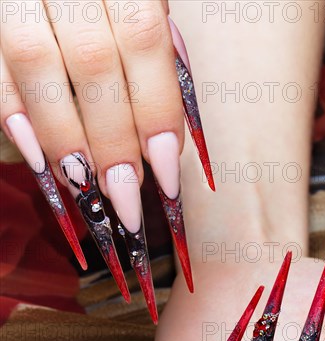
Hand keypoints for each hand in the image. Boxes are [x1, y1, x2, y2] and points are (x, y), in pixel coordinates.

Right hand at [0, 1, 189, 309]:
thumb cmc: (110, 5)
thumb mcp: (143, 11)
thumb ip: (157, 57)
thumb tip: (171, 134)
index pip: (143, 37)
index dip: (155, 109)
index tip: (166, 172)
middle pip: (92, 60)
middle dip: (112, 140)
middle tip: (126, 200)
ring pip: (36, 63)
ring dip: (63, 137)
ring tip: (85, 187)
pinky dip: (13, 114)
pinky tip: (37, 159)